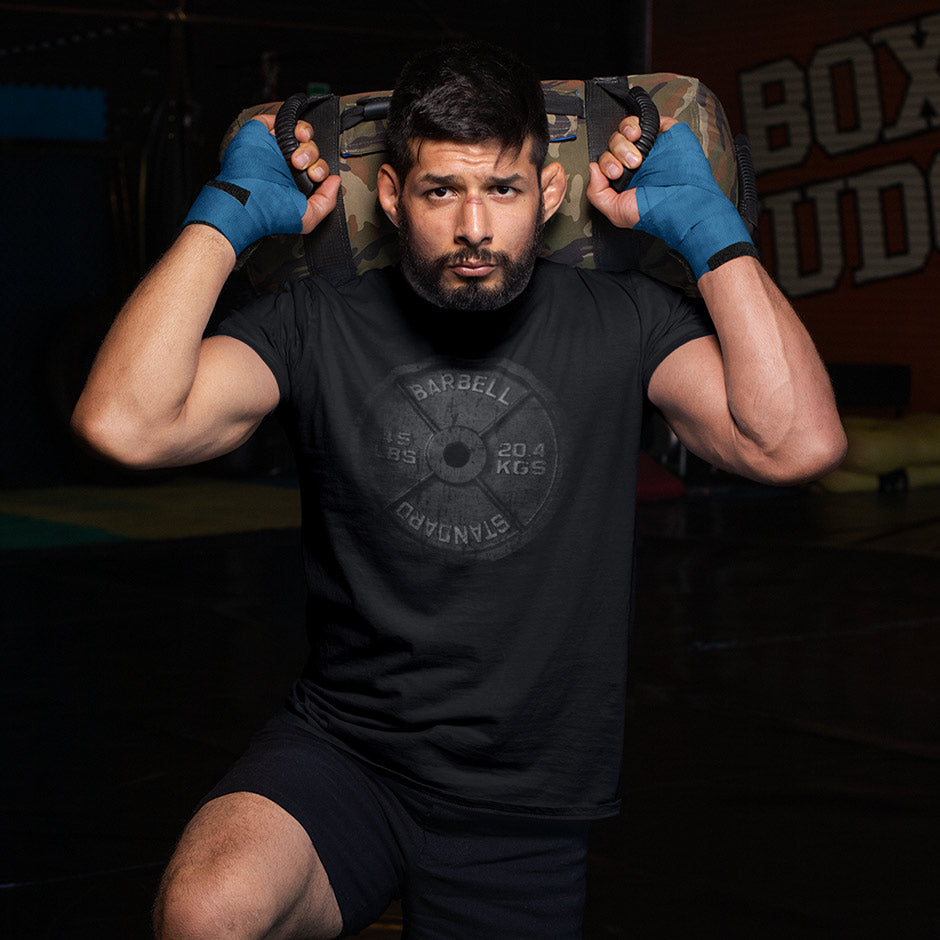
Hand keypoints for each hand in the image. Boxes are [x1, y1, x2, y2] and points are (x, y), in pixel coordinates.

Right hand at [251, 113, 340, 233]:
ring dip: (306, 139)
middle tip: (302, 166)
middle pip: (311, 149)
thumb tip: (335, 181)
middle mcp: (285, 163)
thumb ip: (326, 201)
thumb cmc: (271, 213)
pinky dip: (292, 122)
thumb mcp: (307, 217)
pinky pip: (281, 119)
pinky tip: (296, 135)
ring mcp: (273, 147)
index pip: (316, 167)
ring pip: (300, 132)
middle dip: (313, 156)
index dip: (321, 168)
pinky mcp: (260, 132)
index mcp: (295, 180)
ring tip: (297, 154)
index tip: (316, 177)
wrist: (245, 201)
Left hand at [585, 116, 677, 228]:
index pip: (605, 160)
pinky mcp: (664, 132)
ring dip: (623, 140)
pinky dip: (635, 123)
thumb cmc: (655, 211)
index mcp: (625, 177)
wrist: (684, 202)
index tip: (615, 174)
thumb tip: (592, 168)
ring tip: (637, 156)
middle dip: (615, 154)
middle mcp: (636, 160)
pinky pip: (644, 118)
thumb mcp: (616, 211)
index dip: (605, 163)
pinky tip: (637, 136)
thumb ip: (597, 192)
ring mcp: (650, 146)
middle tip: (627, 168)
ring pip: (624, 129)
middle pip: (613, 143)